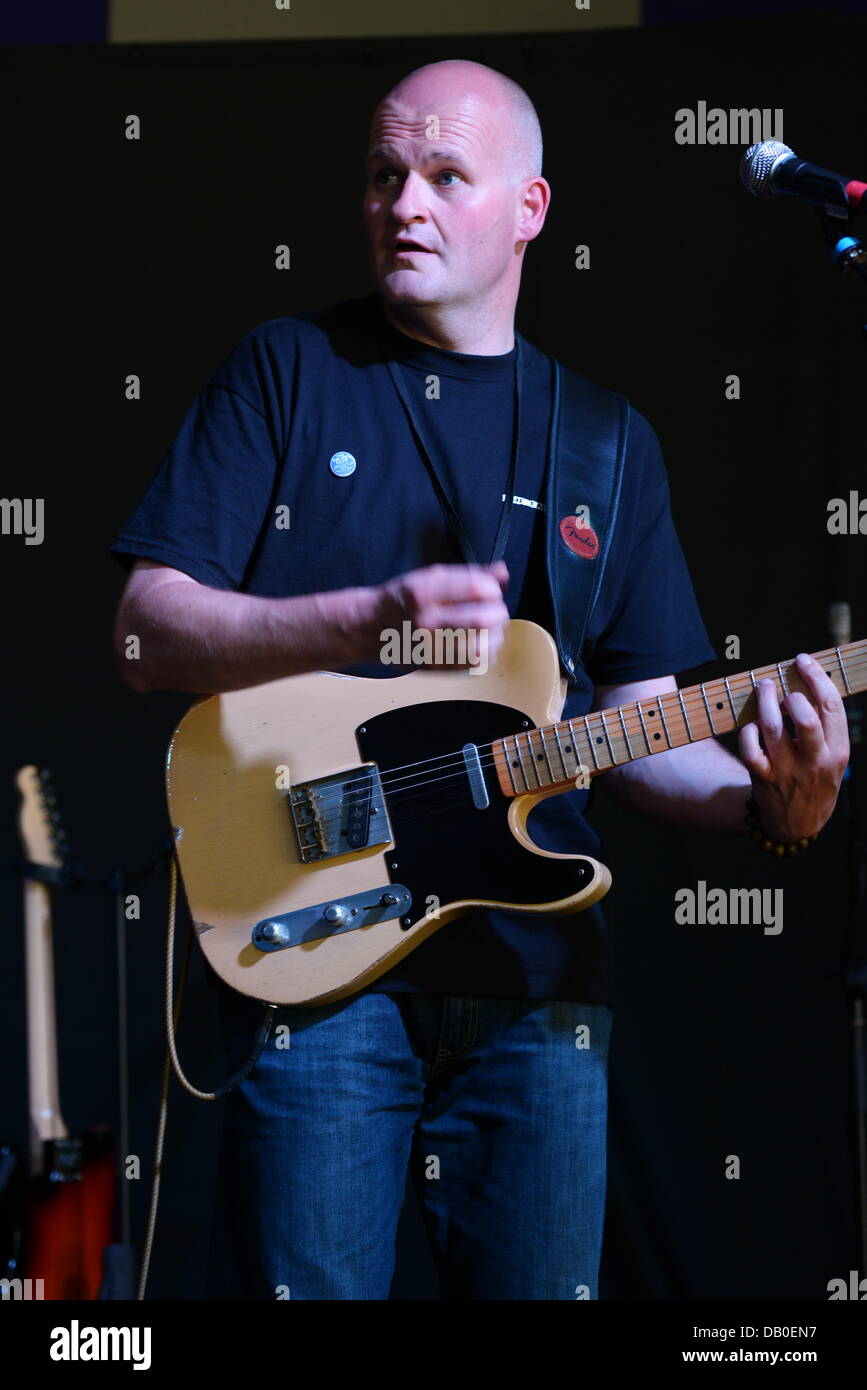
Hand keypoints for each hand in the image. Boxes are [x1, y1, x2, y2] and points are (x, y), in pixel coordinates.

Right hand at [351, 561, 509, 668]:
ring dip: (495, 635)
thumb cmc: (403, 599)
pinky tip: (481, 642)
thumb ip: (470, 573)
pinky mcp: (434, 667)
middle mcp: (424, 621)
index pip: (476, 589)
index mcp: (423, 592)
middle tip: (494, 609)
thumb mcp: (431, 576)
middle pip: (483, 619)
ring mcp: (428, 648)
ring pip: (482, 646)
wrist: (371, 628)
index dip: (492, 589)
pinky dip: (487, 653)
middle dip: (497, 612)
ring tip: (490, 627)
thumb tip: (503, 572)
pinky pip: (474, 665)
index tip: (490, 590)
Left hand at [738, 653, 848, 840]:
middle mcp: (814, 761)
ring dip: (765, 702)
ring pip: (773, 729)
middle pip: (807, 719)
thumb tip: (808, 683)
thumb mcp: (833, 757)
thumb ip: (826, 727)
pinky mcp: (764, 779)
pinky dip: (748, 733)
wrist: (798, 824)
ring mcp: (788, 771)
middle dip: (791, 693)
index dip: (817, 678)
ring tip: (763, 688)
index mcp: (837, 751)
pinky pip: (751, 750)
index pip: (832, 707)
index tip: (803, 661)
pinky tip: (750, 726)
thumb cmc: (815, 780)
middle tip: (780, 684)